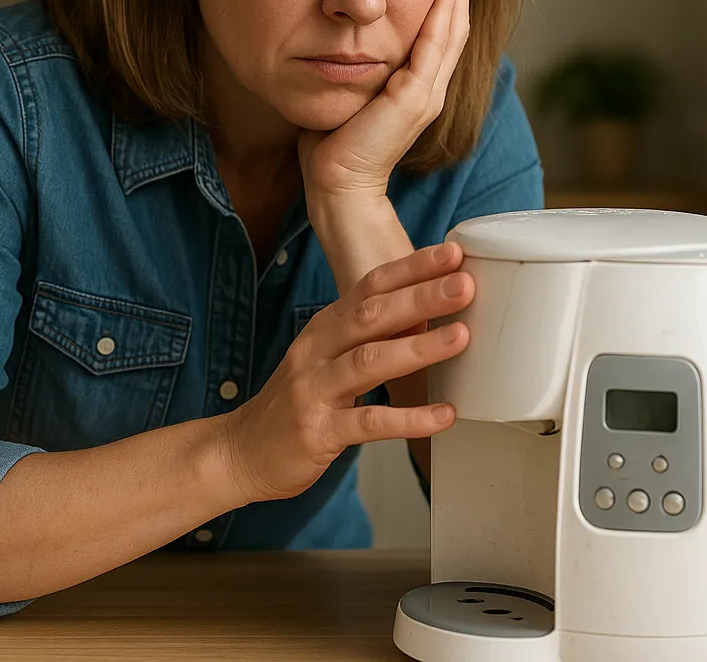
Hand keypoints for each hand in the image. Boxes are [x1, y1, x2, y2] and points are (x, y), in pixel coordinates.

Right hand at [220, 242, 472, 501]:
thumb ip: (369, 334)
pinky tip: (443, 415)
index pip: (370, 286)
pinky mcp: (319, 431)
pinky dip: (409, 419)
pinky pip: (369, 423)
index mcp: (325, 326)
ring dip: (417, 347)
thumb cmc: (298, 400)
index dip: (411, 268)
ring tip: (461, 336)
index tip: (451, 254)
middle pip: (371, 314)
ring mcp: (315, 390)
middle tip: (464, 284)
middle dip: (419, 296)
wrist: (242, 451)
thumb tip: (428, 310)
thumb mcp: (327, 356)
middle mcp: (317, 350)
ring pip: (369, 361)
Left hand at [297, 0, 469, 200]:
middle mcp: (429, 91)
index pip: (440, 37)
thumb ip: (354, 68)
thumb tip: (337, 40)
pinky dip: (443, 10)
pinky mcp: (416, 97)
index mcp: (416, 91)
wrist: (337, 184)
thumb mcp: (348, 94)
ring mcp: (427, 94)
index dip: (446, 1)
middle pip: (454, 28)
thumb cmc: (333, 145)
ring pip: (451, 31)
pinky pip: (436, 43)